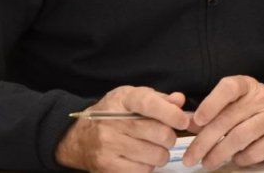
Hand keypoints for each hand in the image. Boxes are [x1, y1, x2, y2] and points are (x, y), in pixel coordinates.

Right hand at [55, 86, 189, 171]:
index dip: (171, 113)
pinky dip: (148, 166)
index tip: (184, 121)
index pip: (149, 103)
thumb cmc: (113, 114)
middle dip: (170, 137)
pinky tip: (141, 158)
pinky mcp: (107, 166)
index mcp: (122, 99)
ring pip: (155, 155)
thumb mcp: (133, 98)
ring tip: (153, 148)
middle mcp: (113, 122)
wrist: (79, 137)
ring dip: (161, 153)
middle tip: (165, 137)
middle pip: (159, 133)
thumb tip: (179, 101)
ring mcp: (108, 145)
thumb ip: (159, 99)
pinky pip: (143, 171)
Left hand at [182, 75, 263, 167]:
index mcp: (247, 86)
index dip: (211, 103)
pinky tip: (235, 159)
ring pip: (240, 137)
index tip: (197, 121)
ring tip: (207, 163)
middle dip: (204, 141)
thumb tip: (186, 122)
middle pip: (228, 119)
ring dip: (218, 153)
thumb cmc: (253, 112)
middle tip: (190, 157)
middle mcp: (263, 98)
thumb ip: (211, 112)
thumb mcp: (235, 105)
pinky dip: (240, 159)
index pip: (229, 88)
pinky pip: (255, 152)